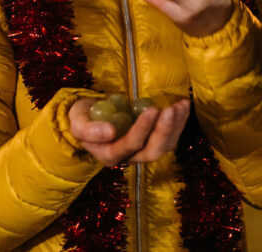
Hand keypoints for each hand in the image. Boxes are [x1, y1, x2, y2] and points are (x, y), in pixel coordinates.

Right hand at [69, 98, 190, 166]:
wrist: (91, 115)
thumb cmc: (84, 119)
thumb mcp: (78, 123)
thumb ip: (88, 130)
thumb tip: (110, 132)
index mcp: (110, 155)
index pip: (131, 144)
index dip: (143, 129)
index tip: (152, 109)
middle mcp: (130, 156)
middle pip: (153, 151)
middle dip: (165, 131)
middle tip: (171, 109)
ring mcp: (144, 149)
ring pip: (166, 145)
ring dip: (176, 125)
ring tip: (181, 105)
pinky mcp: (154, 139)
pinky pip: (171, 135)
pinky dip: (180, 120)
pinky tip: (183, 105)